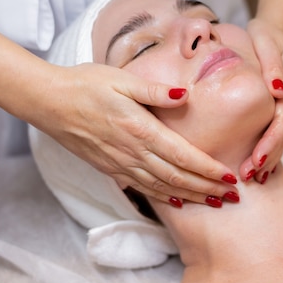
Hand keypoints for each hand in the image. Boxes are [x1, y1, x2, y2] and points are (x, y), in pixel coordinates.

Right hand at [33, 63, 238, 207]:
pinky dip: (163, 196)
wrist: (49, 102)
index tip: (229, 177)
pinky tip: (176, 200)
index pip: (181, 155)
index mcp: (139, 128)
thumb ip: (154, 90)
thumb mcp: (121, 79)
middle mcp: (131, 151)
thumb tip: (185, 95)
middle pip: (176, 177)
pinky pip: (141, 187)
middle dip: (207, 188)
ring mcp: (119, 163)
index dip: (207, 169)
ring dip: (190, 196)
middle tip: (233, 197)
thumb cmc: (86, 85)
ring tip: (214, 203)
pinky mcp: (109, 167)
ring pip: (161, 186)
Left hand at [241, 18, 282, 183]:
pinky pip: (274, 132)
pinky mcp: (276, 106)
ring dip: (268, 159)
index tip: (256, 159)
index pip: (281, 122)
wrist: (275, 30)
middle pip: (281, 136)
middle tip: (249, 176)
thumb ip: (273, 64)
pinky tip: (258, 166)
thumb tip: (277, 90)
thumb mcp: (267, 41)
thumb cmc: (266, 35)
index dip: (270, 143)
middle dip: (267, 158)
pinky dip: (268, 150)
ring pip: (280, 137)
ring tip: (253, 178)